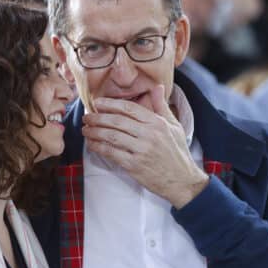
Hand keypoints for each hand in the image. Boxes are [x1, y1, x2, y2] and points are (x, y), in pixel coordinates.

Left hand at [81, 85, 208, 208]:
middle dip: (98, 117)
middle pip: (117, 121)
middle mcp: (149, 134)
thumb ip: (161, 106)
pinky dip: (98, 147)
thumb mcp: (174, 126)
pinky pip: (111, 153)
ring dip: (95, 132)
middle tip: (86, 117)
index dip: (111, 104)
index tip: (97, 103)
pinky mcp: (134, 165)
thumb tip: (156, 87)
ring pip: (111, 136)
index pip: (129, 108)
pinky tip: (91, 144)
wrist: (183, 181)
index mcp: (157, 123)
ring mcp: (141, 150)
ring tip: (85, 129)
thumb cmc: (177, 152)